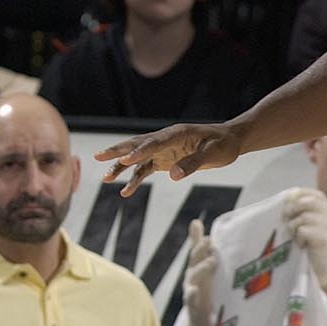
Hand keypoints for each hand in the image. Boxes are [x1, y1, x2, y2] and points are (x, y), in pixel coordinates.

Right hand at [95, 123, 242, 196]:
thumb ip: (192, 163)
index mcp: (176, 133)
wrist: (230, 141)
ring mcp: (163, 150)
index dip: (139, 151)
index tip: (125, 159)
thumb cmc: (223, 145)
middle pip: (136, 144)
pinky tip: (125, 192)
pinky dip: (135, 179)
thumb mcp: (213, 154)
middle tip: (97, 156)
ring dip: (121, 166)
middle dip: (117, 151)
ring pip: (137, 157)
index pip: (154, 142)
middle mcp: (165, 139)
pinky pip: (145, 169)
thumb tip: (173, 175)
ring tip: (105, 178)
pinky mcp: (164, 160)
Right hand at [182, 218, 217, 325]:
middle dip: (200, 251)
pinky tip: (195, 290)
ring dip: (201, 269)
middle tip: (209, 241)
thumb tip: (195, 222)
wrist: (200, 323)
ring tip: (211, 262)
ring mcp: (192, 292)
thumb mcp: (204, 269)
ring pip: (194, 278)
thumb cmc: (204, 292)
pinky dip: (192, 294)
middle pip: (194, 262)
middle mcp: (192, 278)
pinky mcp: (194, 307)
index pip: (197, 253)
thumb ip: (199, 247)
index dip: (201, 244)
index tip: (209, 235)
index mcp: (197, 269)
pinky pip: (191, 300)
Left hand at [284, 187, 326, 286]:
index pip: (317, 195)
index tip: (288, 200)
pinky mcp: (325, 239)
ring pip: (305, 216)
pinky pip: (304, 230)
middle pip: (311, 202)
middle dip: (293, 207)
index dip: (301, 194)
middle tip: (286, 218)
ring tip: (294, 235)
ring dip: (293, 225)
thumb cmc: (314, 249)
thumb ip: (303, 214)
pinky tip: (301, 244)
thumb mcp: (311, 228)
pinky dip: (298, 237)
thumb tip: (286, 199)